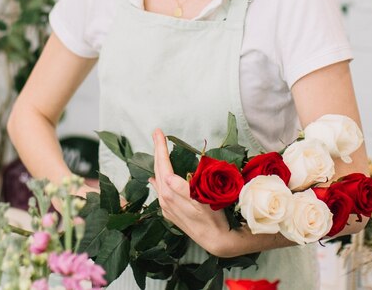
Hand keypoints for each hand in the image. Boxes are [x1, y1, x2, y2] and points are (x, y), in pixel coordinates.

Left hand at [149, 128, 237, 256]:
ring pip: (158, 180)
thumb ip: (182, 188)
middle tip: (156, 134)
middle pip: (158, 170)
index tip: (158, 132)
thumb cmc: (213, 216)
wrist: (216, 239)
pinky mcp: (170, 213)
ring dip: (158, 164)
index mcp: (171, 193)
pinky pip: (160, 192)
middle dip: (157, 151)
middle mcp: (165, 199)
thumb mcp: (202, 200)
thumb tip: (166, 177)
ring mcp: (166, 207)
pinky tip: (155, 178)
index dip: (160, 147)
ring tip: (158, 151)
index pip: (163, 164)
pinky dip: (157, 181)